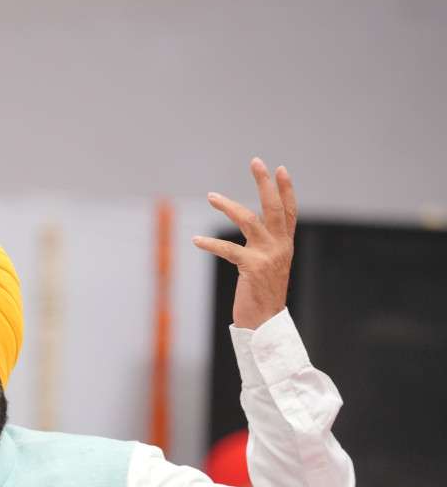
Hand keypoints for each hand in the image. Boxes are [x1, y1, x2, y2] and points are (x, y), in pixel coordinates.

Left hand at [193, 158, 296, 329]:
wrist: (266, 325)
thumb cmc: (263, 297)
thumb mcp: (270, 268)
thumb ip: (266, 249)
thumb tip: (255, 232)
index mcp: (285, 245)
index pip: (289, 212)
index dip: (286, 189)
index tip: (280, 168)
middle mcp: (280, 246)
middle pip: (274, 207)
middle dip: (265, 182)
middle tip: (256, 161)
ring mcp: (268, 255)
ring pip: (249, 220)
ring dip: (229, 205)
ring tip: (211, 196)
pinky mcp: (252, 267)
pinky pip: (228, 249)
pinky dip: (211, 243)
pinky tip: (196, 240)